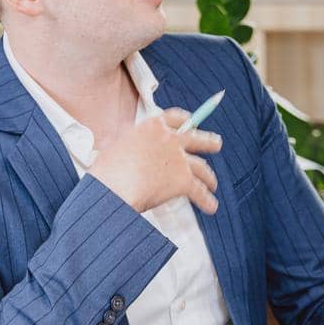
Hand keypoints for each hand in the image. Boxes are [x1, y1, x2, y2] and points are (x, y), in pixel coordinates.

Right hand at [88, 108, 221, 213]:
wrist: (113, 186)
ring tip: (212, 184)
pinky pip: (199, 191)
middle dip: (209, 142)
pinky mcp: (183, 180)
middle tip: (216, 144)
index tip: (192, 123)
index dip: (187, 120)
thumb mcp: (116, 144)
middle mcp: (170, 138)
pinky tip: (211, 206)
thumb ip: (130, 142)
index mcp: (152, 125)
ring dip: (209, 177)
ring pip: (201, 167)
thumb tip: (129, 145)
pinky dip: (206, 200)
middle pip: (197, 138)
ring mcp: (178, 159)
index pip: (176, 117)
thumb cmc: (107, 169)